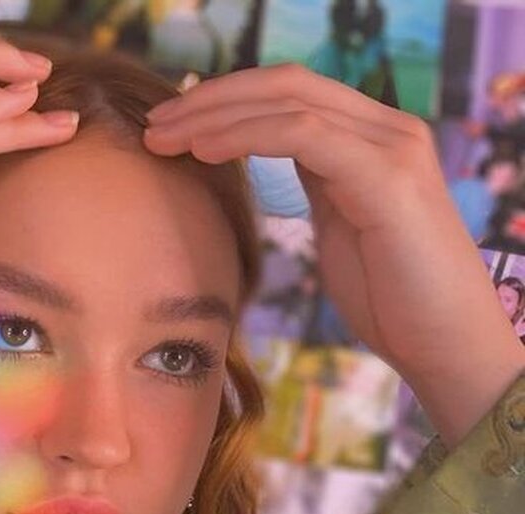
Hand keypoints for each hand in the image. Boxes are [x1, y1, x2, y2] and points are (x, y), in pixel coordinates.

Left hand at [143, 65, 518, 385]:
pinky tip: (203, 151)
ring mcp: (391, 147)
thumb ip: (315, 190)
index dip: (226, 101)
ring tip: (163, 138)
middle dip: (211, 99)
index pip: (290, 95)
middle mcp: (385, 129)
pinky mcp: (387, 176)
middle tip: (153, 125)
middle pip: (285, 84)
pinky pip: (304, 135)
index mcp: (369, 141)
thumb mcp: (341, 231)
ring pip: (289, 101)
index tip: (171, 127)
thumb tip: (266, 174)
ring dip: (216, 114)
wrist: (446, 344)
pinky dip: (247, 136)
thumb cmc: (392, 300)